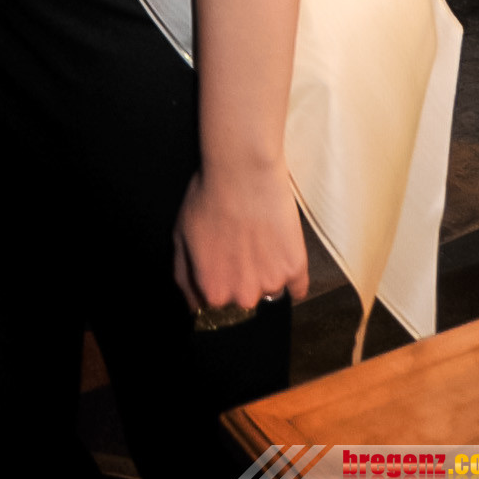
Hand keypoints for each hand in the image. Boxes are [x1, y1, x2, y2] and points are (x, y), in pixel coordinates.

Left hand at [172, 160, 307, 314]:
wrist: (242, 171)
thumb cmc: (208, 198)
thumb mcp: (180, 237)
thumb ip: (184, 278)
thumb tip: (192, 306)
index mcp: (213, 292)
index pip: (216, 304)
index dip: (218, 278)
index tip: (221, 258)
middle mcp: (243, 297)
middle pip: (244, 299)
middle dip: (241, 278)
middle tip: (240, 245)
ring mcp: (272, 284)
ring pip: (270, 290)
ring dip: (266, 273)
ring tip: (259, 239)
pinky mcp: (296, 268)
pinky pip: (298, 287)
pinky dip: (291, 274)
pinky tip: (280, 250)